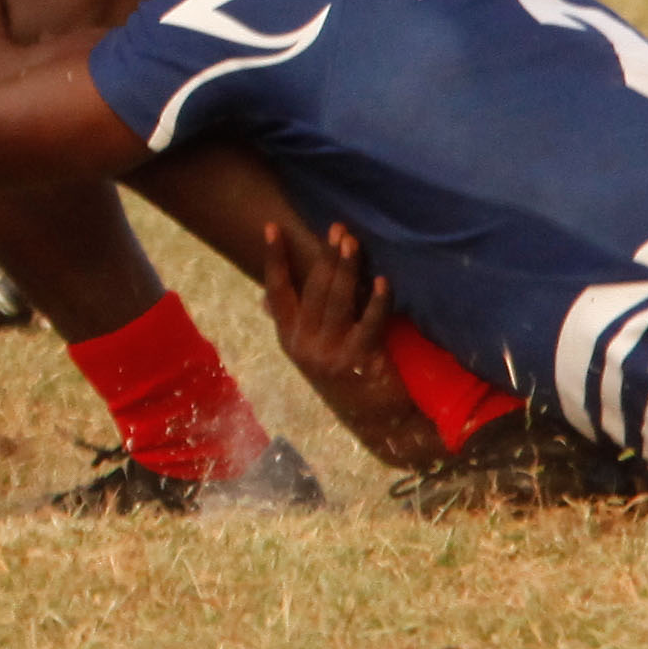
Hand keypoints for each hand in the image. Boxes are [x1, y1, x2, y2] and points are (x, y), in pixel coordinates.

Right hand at [260, 218, 443, 469]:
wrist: (376, 421)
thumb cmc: (344, 376)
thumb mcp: (312, 352)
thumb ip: (294, 325)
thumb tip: (265, 300)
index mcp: (290, 338)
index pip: (277, 291)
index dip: (274, 259)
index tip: (272, 227)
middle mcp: (305, 345)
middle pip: (313, 291)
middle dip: (324, 256)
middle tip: (337, 229)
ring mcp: (331, 354)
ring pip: (337, 301)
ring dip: (346, 269)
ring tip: (352, 243)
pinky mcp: (359, 362)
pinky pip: (368, 323)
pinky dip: (376, 301)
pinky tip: (382, 281)